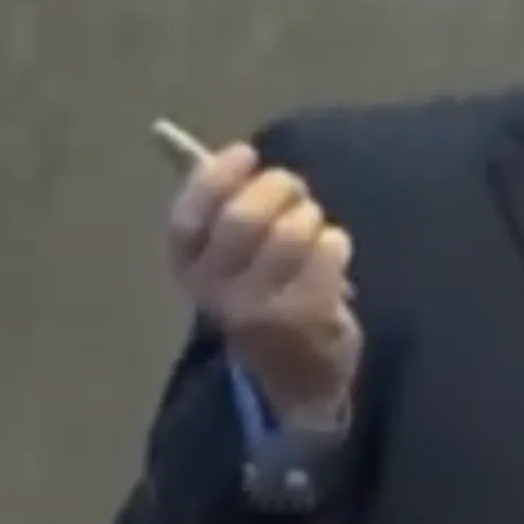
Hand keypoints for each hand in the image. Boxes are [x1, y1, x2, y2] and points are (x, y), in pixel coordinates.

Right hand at [166, 142, 360, 426]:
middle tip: (294, 187)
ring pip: (291, 232)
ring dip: (310, 216)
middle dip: (277, 189)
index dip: (216, 177)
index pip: (187, 217)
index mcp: (188, 270)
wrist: (296, 379)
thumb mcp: (229, 258)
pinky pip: (328, 250)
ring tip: (312, 226)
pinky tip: (331, 252)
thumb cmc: (262, 297)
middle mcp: (216, 295)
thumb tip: (188, 145)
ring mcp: (261, 311)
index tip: (246, 154)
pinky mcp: (308, 319)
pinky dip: (335, 242)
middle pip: (243, 219)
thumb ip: (218, 206)